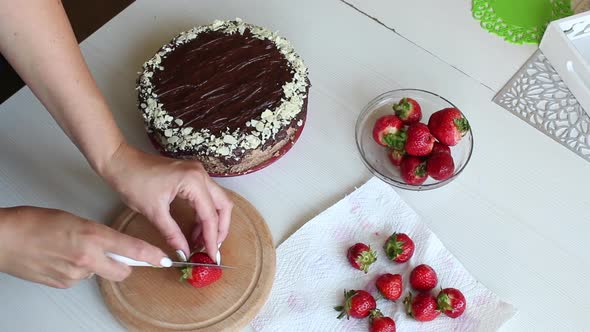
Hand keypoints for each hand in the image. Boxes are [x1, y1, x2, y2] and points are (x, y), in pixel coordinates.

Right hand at [0, 206, 168, 287]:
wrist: (4, 239)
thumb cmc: (34, 223)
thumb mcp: (76, 220)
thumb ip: (99, 234)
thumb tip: (114, 244)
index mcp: (93, 237)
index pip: (133, 249)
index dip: (152, 256)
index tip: (164, 259)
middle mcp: (87, 258)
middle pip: (122, 271)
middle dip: (124, 265)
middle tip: (114, 253)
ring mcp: (75, 274)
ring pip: (99, 273)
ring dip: (95, 264)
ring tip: (73, 248)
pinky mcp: (63, 284)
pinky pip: (81, 278)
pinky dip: (78, 270)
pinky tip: (63, 257)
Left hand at [101, 142, 232, 260]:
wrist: (119, 162)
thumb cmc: (133, 182)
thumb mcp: (154, 212)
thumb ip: (173, 234)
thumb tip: (184, 253)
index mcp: (194, 181)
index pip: (210, 214)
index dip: (212, 238)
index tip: (211, 256)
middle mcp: (201, 174)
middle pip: (223, 205)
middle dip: (220, 229)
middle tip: (211, 249)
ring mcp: (197, 173)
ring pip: (216, 201)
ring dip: (212, 222)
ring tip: (200, 242)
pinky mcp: (191, 176)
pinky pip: (205, 197)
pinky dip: (203, 214)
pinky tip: (194, 229)